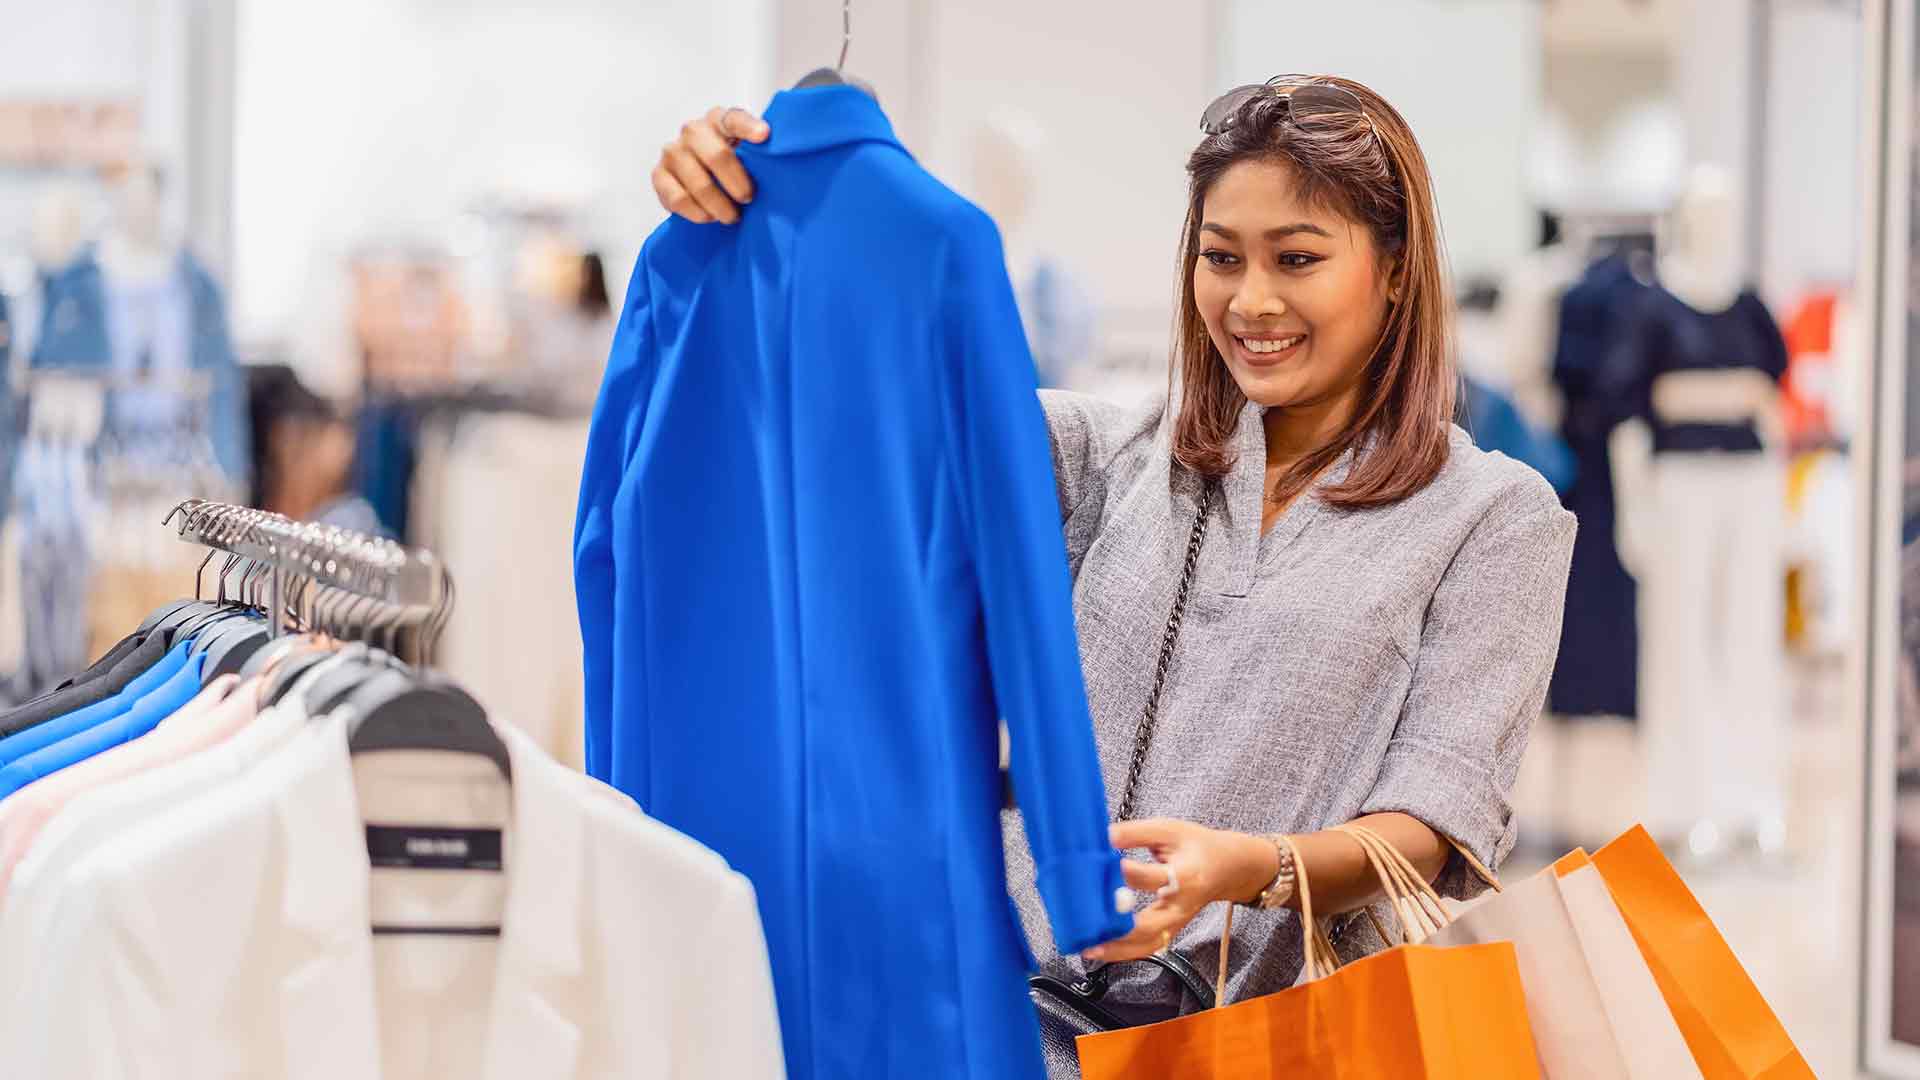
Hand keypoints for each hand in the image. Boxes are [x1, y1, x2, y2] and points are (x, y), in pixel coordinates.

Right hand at [653, 106, 770, 224]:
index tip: (765, 135)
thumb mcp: (747, 152)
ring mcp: (672, 151)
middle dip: (737, 183)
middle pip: (717, 155)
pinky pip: (678, 199)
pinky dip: (697, 213)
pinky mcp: (659, 174)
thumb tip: (779, 163)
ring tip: (732, 216)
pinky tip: (709, 217)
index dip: (749, 127)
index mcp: (719, 119)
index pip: (734, 118)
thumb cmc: (732, 163)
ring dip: (719, 206)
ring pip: (698, 183)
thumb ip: (760, 154)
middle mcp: (693, 130)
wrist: (700, 174)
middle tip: (749, 199)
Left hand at [1083, 819, 1278, 963]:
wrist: (1226, 867)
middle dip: (1117, 929)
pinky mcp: (1170, 931)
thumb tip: (1102, 838)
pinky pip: (1147, 948)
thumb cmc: (1196, 846)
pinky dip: (1123, 952)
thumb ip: (1134, 832)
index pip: (1151, 878)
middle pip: (1149, 926)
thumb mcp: (1169, 829)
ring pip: (1147, 945)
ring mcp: (1176, 923)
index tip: (1099, 865)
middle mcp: (1181, 905)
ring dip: (1116, 950)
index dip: (1125, 872)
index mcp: (1184, 876)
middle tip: (1087, 923)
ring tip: (1088, 946)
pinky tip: (1100, 950)